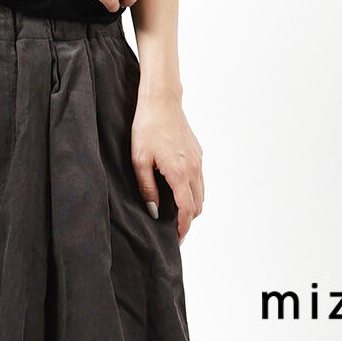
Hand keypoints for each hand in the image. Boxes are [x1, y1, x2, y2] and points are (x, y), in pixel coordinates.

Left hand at [131, 94, 203, 242]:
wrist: (161, 102)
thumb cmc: (147, 127)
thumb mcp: (139, 160)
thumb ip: (147, 188)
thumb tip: (154, 210)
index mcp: (179, 172)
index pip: (187, 209)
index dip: (183, 227)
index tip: (177, 238)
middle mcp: (193, 168)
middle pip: (198, 205)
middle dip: (188, 220)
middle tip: (174, 229)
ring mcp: (198, 161)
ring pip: (201, 193)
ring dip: (192, 206)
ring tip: (177, 213)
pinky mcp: (197, 154)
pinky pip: (200, 180)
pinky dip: (193, 192)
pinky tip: (179, 192)